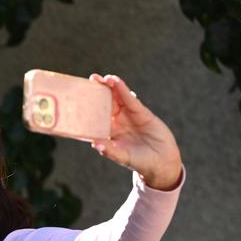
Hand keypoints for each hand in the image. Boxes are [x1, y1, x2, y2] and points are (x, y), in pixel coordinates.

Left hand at [88, 74, 182, 189]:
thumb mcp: (123, 157)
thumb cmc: (139, 161)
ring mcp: (129, 115)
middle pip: (105, 103)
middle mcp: (117, 121)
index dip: (88, 106)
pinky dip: (123, 90)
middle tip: (90, 79)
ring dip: (110, 87)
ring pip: (117, 98)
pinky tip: (116, 82)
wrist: (162, 162)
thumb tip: (95, 144)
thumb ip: (110, 151)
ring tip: (103, 78)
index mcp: (108, 132)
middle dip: (98, 91)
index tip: (78, 97)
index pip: (96, 116)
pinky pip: (130, 100)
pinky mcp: (142, 112)